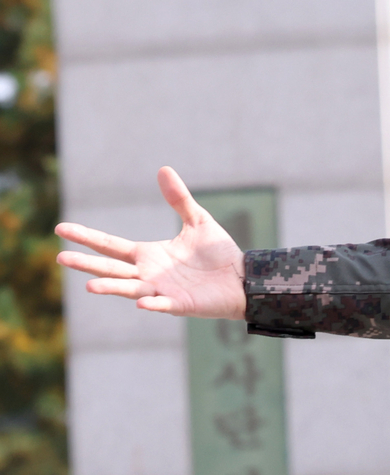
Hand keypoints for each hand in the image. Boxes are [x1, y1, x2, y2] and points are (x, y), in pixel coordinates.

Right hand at [55, 167, 247, 319]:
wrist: (244, 278)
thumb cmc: (218, 254)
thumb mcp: (198, 221)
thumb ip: (179, 200)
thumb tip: (164, 169)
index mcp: (148, 255)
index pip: (110, 245)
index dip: (87, 237)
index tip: (60, 228)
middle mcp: (149, 274)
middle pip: (111, 269)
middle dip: (87, 264)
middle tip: (61, 258)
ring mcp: (162, 291)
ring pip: (131, 289)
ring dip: (112, 288)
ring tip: (90, 286)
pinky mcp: (181, 304)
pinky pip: (163, 305)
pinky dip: (153, 304)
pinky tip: (141, 303)